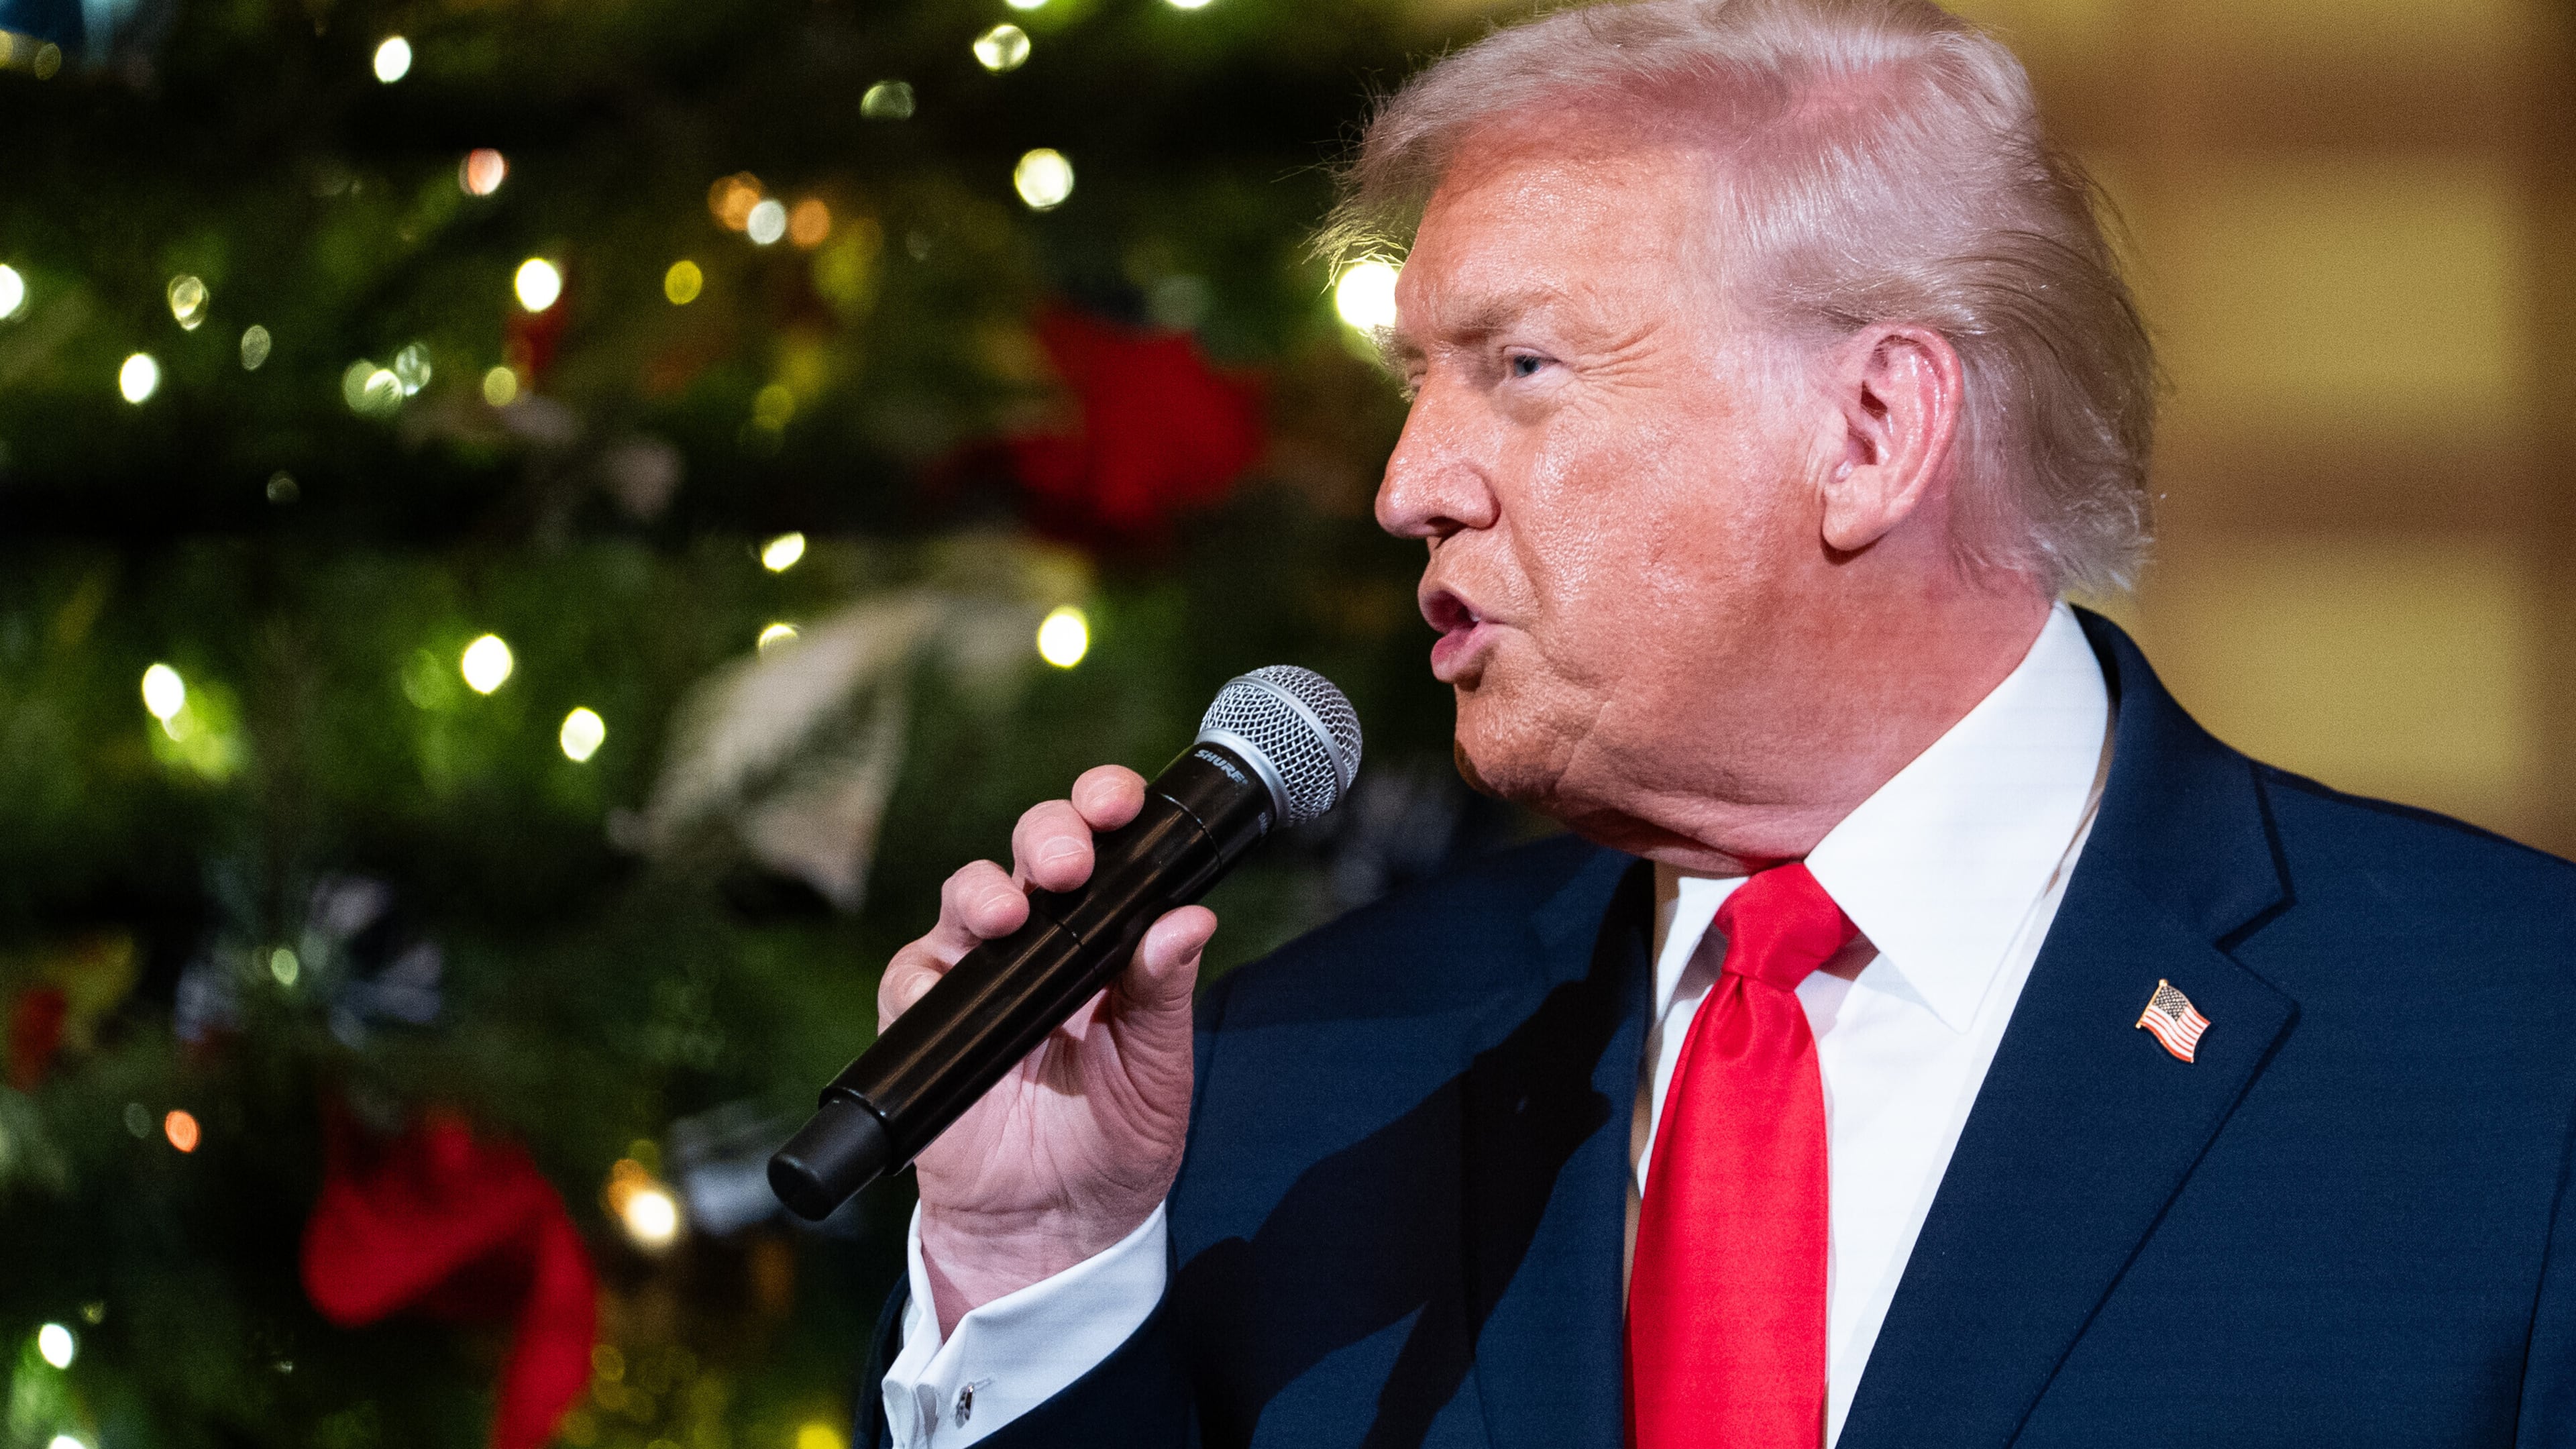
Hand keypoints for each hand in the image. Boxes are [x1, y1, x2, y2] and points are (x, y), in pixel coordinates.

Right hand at [879, 764, 1214, 1336]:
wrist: (1054, 1228)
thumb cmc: (1113, 1142)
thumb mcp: (1157, 1069)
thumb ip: (1166, 994)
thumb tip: (1190, 919)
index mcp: (1103, 938)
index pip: (1102, 850)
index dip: (1103, 810)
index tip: (1120, 802)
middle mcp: (1038, 941)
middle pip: (1031, 853)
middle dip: (1049, 834)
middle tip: (1069, 861)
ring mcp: (977, 974)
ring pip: (968, 895)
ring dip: (986, 889)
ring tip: (1011, 911)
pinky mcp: (925, 1020)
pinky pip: (913, 974)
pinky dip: (928, 967)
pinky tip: (953, 971)